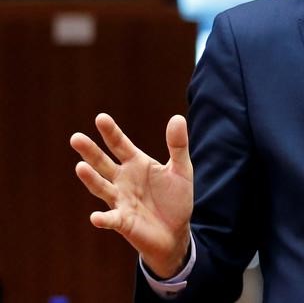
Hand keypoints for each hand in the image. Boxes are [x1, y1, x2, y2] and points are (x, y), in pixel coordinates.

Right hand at [70, 113, 193, 277]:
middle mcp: (123, 180)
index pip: (120, 144)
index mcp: (136, 164)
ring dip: (91, 179)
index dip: (111, 132)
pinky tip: (96, 217)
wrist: (176, 232)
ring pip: (102, 188)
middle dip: (90, 152)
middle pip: (103, 163)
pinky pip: (111, 219)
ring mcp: (120, 200)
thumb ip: (178, 145)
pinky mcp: (123, 222)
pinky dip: (103, 218)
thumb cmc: (175, 198)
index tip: (100, 118)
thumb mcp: (181, 169)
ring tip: (80, 167)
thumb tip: (177, 117)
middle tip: (76, 138)